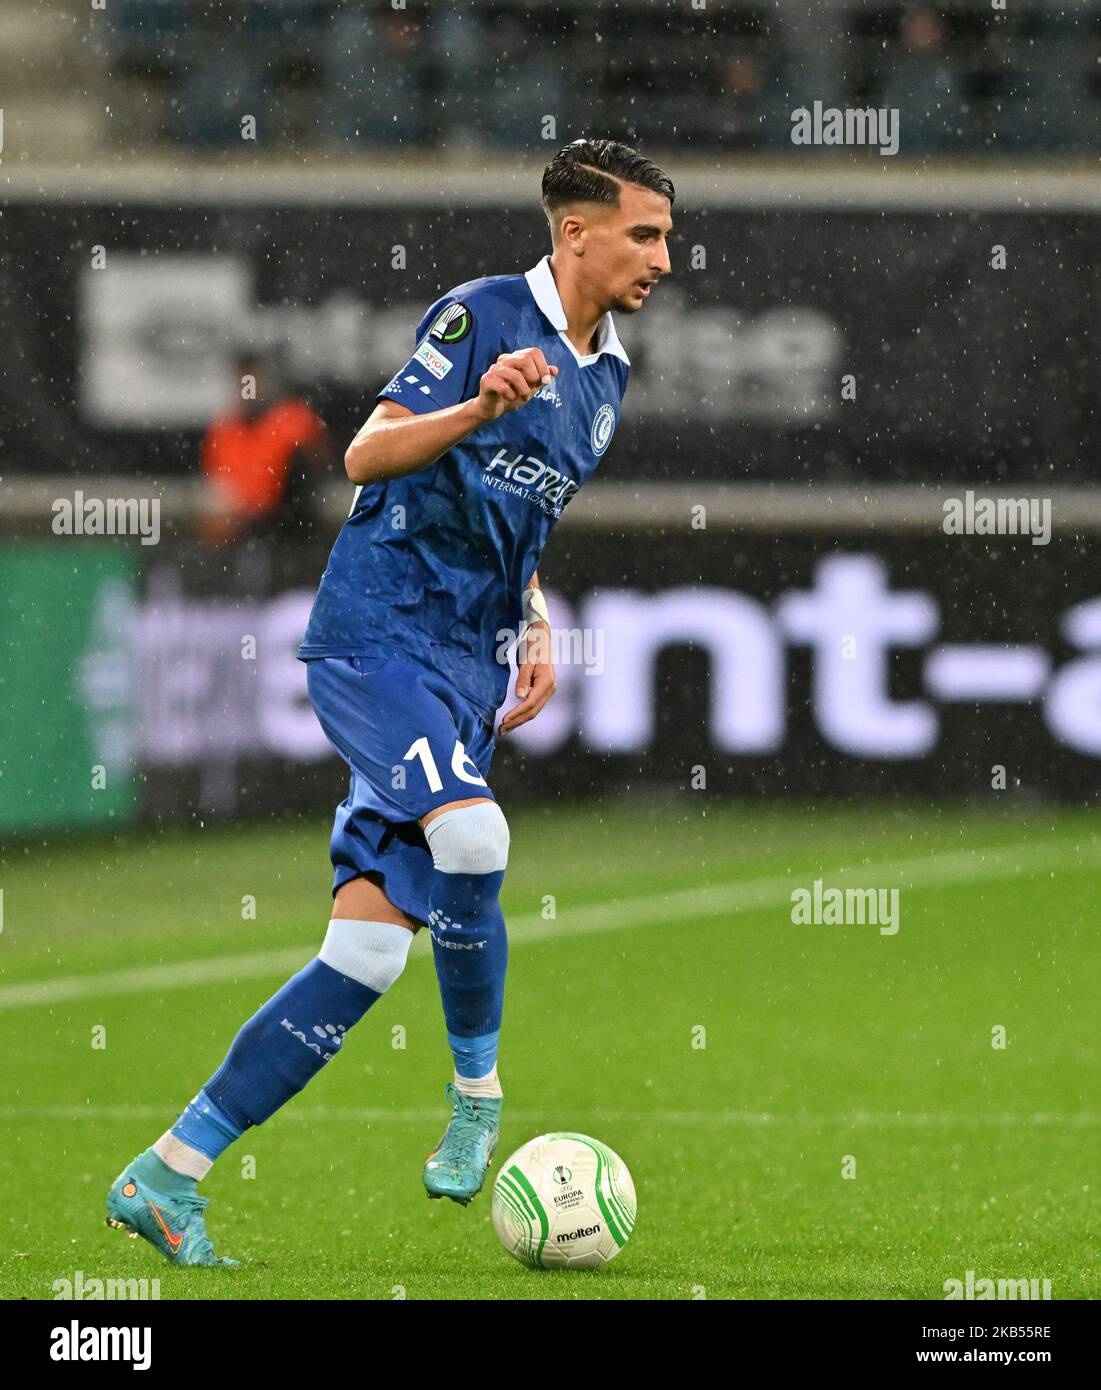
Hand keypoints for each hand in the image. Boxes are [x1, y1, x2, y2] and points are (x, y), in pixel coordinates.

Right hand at [475, 348, 557, 421]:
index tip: (544, 381)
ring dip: (524, 391)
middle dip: (533, 377)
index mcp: (516, 357)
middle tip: (532, 390)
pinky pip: (504, 387)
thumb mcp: (531, 387)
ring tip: (524, 398)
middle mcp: (504, 359)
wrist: (494, 408)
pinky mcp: (486, 380)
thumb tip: (555, 370)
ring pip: (515, 375)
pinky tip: (510, 398)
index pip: (534, 352)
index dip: (543, 367)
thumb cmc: (513, 395)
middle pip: (525, 359)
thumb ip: (542, 378)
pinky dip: (511, 396)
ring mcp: (494, 369)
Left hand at [498, 621, 556, 735]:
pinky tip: (512, 719)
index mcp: (547, 682)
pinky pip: (532, 706)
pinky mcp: (542, 690)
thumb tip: (519, 696)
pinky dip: (522, 714)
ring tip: (504, 729)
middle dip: (516, 722)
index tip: (503, 720)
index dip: (517, 714)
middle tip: (501, 731)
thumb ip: (523, 678)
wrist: (542, 637)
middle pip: (532, 711)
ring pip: (533, 711)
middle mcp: (550, 689)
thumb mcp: (527, 660)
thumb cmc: (534, 646)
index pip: (530, 703)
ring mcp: (547, 691)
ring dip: (518, 721)